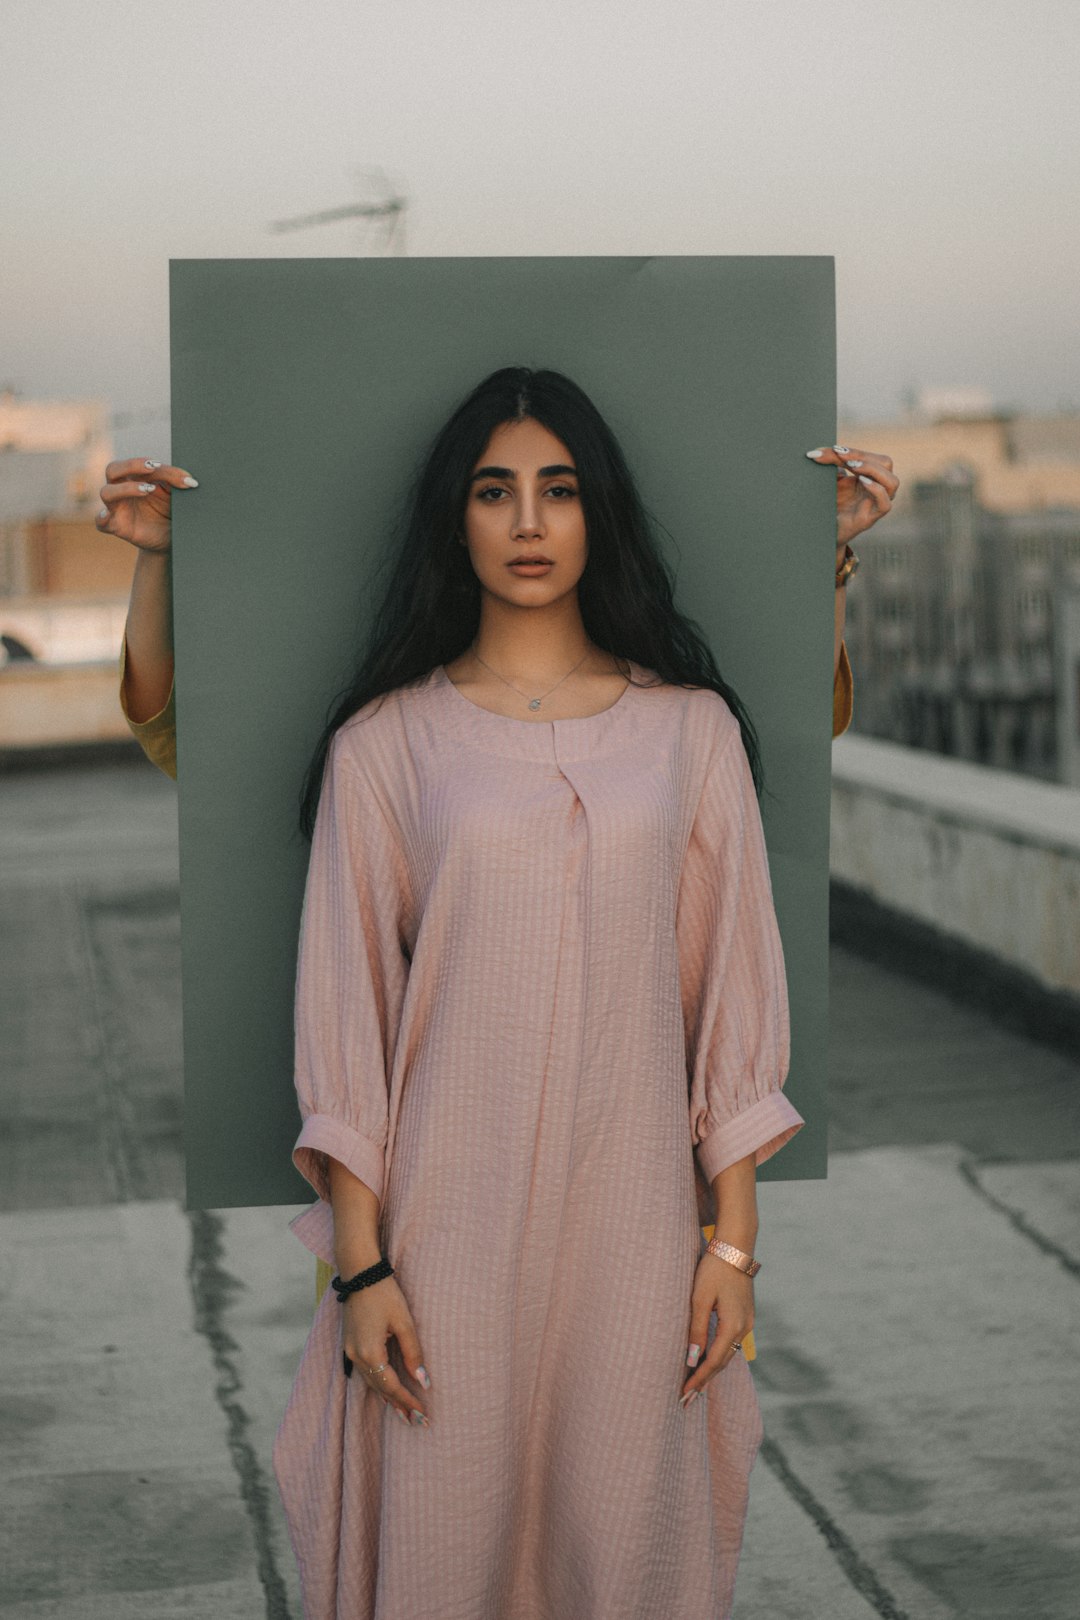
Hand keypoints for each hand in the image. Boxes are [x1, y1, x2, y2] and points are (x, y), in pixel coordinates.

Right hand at [96, 457, 198, 553]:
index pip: (140, 465)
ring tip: (147, 489)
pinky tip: (107, 514)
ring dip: (126, 489)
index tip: (184, 478)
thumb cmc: (169, 513)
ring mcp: (117, 508)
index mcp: (135, 478)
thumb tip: (190, 481)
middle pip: (113, 469)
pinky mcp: (116, 526)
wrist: (170, 540)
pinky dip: (102, 517)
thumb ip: (176, 484)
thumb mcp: (175, 497)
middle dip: (131, 465)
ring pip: (107, 492)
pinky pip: (101, 521)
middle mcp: (122, 489)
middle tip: (152, 467)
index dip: (161, 468)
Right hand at [342, 1275, 431, 1427]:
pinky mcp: (349, 1345)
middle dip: (399, 1406)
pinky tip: (387, 1391)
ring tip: (404, 1414)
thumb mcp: (404, 1322)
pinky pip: (365, 1373)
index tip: (423, 1415)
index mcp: (371, 1353)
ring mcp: (350, 1352)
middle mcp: (357, 1357)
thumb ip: (413, 1353)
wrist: (360, 1273)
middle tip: (417, 1423)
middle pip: (380, 1389)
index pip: (392, 1386)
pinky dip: (378, 1384)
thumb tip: (424, 1381)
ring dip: (387, 1398)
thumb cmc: (385, 1294)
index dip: (408, 1401)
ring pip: (371, 1383)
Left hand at [679, 1254, 753, 1406]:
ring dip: (711, 1369)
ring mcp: (747, 1322)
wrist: (735, 1246)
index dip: (698, 1380)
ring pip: (727, 1353)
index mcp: (733, 1326)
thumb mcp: (700, 1298)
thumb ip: (696, 1329)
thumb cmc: (714, 1269)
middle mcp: (744, 1328)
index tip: (683, 1395)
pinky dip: (718, 1355)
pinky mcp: (745, 1315)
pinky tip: (708, 1360)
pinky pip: (730, 1342)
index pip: (713, 1362)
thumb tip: (692, 1360)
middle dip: (704, 1381)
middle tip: (686, 1400)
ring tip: (695, 1386)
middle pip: (722, 1362)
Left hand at [806, 444, 900, 553]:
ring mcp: (876, 504)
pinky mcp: (870, 519)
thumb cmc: (828, 504)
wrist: (820, 532)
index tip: (835, 449)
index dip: (855, 451)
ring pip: (892, 482)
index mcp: (870, 477)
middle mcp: (877, 489)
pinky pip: (885, 503)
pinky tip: (862, 482)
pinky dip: (877, 490)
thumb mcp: (830, 480)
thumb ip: (829, 463)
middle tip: (841, 455)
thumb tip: (816, 452)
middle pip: (885, 464)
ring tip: (853, 466)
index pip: (872, 457)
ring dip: (873, 470)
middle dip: (863, 456)